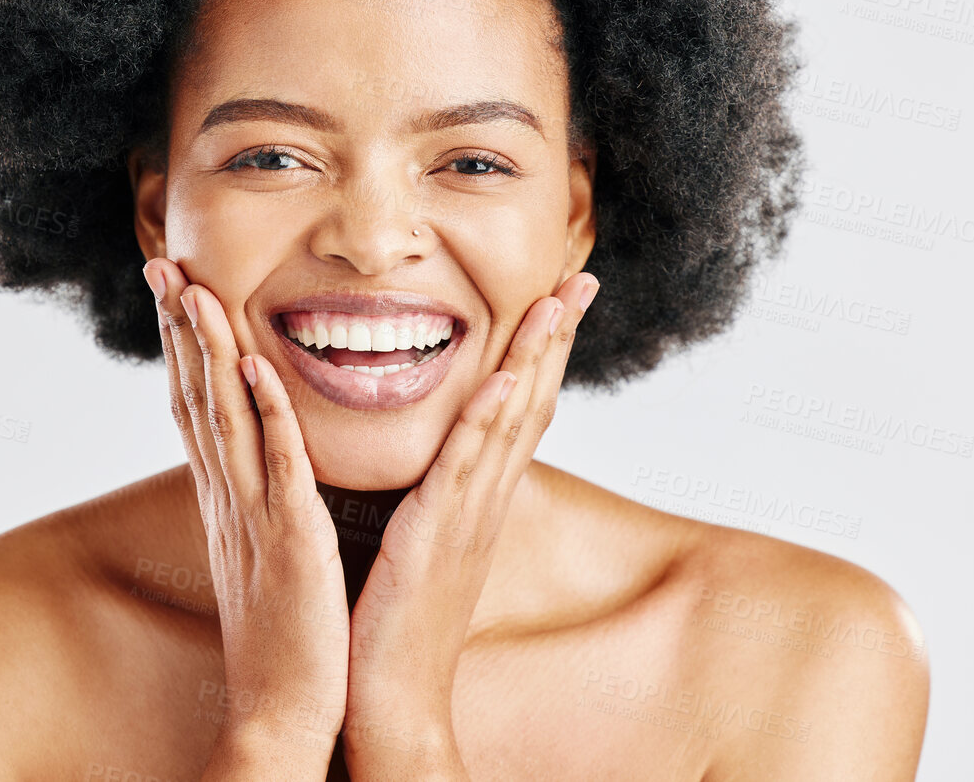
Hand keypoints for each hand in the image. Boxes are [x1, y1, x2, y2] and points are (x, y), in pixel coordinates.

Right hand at [143, 257, 349, 777]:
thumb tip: (257, 469)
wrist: (283, 714)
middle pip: (194, 400)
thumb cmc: (286, 639)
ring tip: (194, 290)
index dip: (180, 348)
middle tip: (161, 266)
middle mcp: (228, 501)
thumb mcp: (263, 557)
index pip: (195, 409)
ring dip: (208, 353)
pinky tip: (255, 368)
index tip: (170, 290)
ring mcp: (255, 518)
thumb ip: (258, 506)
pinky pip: (278, 467)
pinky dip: (266, 415)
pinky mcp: (290, 541)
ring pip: (225, 419)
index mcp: (226, 502)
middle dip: (178, 330)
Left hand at [340, 272, 600, 779]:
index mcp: (478, 497)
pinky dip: (486, 423)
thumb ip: (436, 492)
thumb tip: (441, 454)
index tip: (560, 294)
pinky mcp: (433, 538)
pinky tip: (504, 380)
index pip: (520, 406)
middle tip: (582, 277)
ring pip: (508, 423)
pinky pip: (462, 471)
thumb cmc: (397, 619)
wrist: (391, 697)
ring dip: (533, 359)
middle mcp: (484, 500)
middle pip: (532, 401)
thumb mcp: (422, 538)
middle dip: (556, 336)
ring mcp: (465, 517)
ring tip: (553, 302)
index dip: (543, 350)